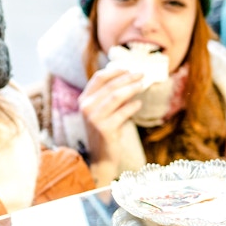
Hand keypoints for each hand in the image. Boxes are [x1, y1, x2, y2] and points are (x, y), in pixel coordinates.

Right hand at [78, 68, 143, 183]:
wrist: (101, 157)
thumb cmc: (106, 131)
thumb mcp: (104, 111)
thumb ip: (111, 95)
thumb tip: (130, 77)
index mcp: (83, 100)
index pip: (99, 78)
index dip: (115, 71)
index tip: (129, 68)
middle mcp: (85, 107)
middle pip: (110, 84)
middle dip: (128, 77)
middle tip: (142, 74)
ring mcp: (94, 118)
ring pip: (116, 96)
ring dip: (132, 88)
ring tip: (142, 85)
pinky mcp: (104, 128)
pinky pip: (123, 112)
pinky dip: (133, 106)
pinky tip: (139, 104)